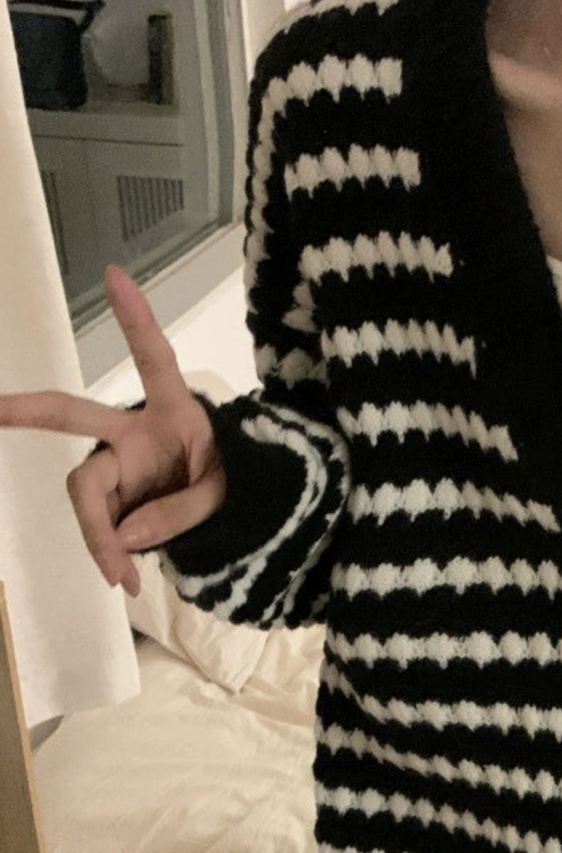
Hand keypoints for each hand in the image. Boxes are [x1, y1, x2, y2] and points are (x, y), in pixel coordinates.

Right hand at [0, 265, 225, 597]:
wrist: (241, 520)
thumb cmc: (242, 490)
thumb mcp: (227, 499)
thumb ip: (180, 513)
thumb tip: (121, 535)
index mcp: (173, 412)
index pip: (154, 359)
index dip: (136, 320)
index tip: (117, 274)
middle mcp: (134, 432)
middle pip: (72, 418)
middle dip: (28, 410)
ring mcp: (119, 466)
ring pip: (86, 493)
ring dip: (99, 536)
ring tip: (123, 577)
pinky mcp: (114, 498)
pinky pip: (99, 525)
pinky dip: (108, 553)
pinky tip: (123, 578)